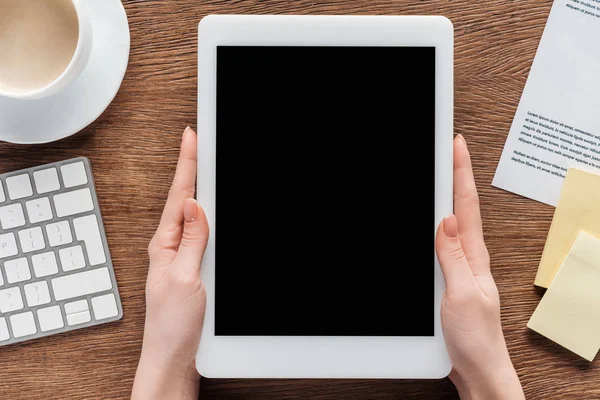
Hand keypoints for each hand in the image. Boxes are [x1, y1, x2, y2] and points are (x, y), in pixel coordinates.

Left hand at [132, 127, 207, 399]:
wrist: (173, 358)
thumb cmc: (173, 325)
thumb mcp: (185, 278)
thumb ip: (192, 240)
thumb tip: (197, 205)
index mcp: (166, 244)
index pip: (180, 196)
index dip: (188, 164)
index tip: (192, 136)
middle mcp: (171, 247)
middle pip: (186, 199)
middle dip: (193, 168)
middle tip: (200, 141)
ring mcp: (182, 257)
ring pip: (194, 216)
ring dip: (200, 189)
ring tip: (205, 165)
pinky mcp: (192, 269)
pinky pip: (200, 235)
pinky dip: (208, 217)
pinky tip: (211, 211)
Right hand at [436, 135, 523, 399]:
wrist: (478, 366)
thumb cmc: (475, 337)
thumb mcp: (462, 293)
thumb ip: (453, 257)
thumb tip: (446, 220)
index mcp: (472, 256)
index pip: (464, 205)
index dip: (459, 172)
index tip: (454, 145)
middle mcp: (467, 256)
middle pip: (459, 207)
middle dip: (453, 174)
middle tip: (446, 148)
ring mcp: (459, 266)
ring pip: (450, 223)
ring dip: (446, 195)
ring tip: (439, 173)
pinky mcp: (449, 278)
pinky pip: (442, 244)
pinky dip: (436, 224)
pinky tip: (431, 221)